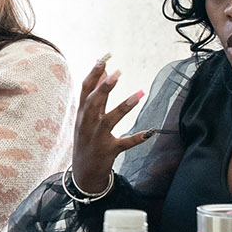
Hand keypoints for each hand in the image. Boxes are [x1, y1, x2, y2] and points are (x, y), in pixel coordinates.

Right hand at [71, 55, 151, 193]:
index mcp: (82, 114)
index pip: (85, 90)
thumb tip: (102, 71)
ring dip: (124, 107)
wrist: (84, 173)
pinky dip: (136, 138)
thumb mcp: (87, 117)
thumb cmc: (87, 139)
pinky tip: (149, 131)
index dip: (93, 74)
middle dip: (104, 87)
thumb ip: (96, 96)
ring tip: (139, 94)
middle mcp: (87, 125)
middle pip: (94, 103)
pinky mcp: (109, 151)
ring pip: (109, 120)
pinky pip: (124, 144)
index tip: (103, 58)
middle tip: (117, 72)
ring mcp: (97, 138)